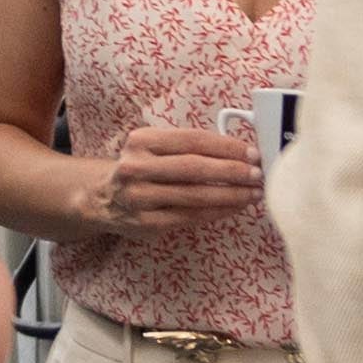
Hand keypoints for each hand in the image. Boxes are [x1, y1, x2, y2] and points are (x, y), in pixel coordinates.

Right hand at [73, 119, 265, 238]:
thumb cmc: (142, 168)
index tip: (251, 152)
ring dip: (230, 195)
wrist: (104, 198)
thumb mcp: (154, 147)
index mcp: (142, 140)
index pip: (192, 140)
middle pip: (193, 167)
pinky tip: (235, 207)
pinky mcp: (147, 222)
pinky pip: (190, 216)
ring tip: (253, 193)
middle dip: (232, 171)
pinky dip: (217, 211)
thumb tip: (239, 151)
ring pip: (194, 196)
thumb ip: (188, 146)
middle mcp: (136, 167)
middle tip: (258, 174)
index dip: (226, 146)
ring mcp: (140, 197)